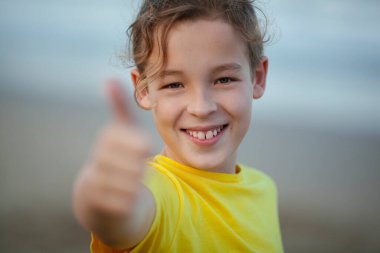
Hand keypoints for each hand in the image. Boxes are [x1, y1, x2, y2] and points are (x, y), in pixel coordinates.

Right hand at [73, 79, 150, 229]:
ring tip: (129, 182)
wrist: (95, 192)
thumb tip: (108, 78)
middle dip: (141, 171)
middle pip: (138, 167)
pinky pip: (125, 203)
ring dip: (136, 186)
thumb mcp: (121, 131)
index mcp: (109, 137)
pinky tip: (123, 196)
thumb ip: (120, 107)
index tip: (140, 152)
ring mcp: (96, 179)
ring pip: (132, 186)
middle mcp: (100, 157)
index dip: (145, 153)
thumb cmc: (116, 156)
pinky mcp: (95, 201)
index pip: (141, 145)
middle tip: (135, 170)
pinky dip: (130, 201)